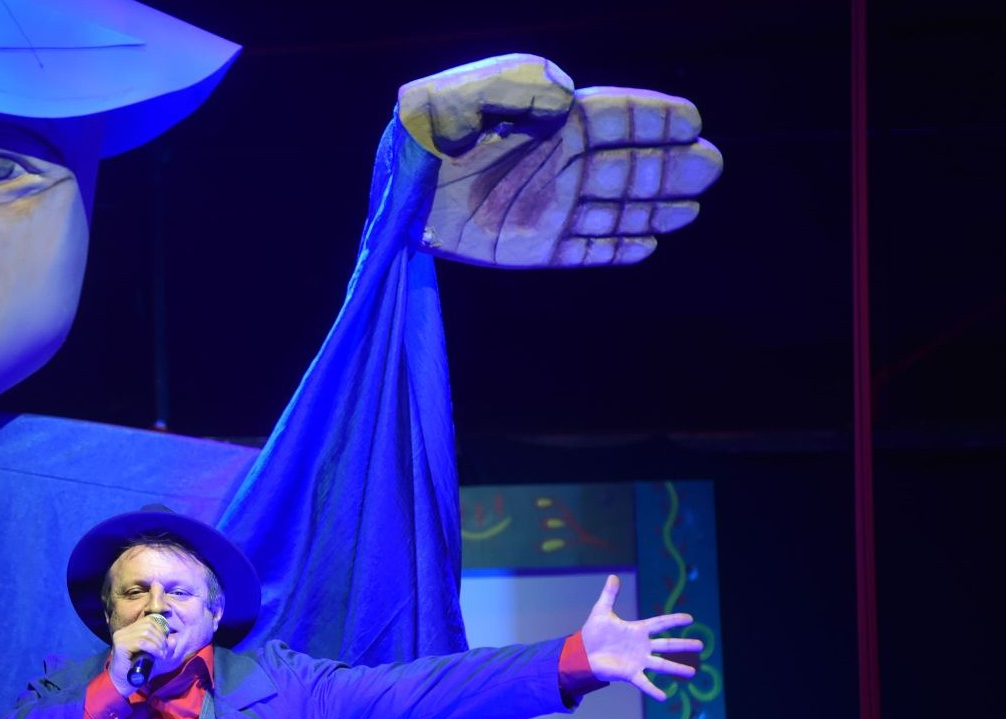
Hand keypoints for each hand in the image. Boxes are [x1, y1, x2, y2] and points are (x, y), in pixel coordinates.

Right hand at [107, 616, 175, 696]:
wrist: (124, 683)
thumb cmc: (139, 670)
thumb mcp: (154, 655)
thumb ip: (163, 646)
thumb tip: (174, 637)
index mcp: (129, 631)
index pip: (149, 619)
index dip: (161, 628)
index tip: (167, 640)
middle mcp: (123, 631)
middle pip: (148, 624)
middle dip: (161, 637)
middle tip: (165, 649)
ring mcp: (120, 637)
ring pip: (146, 632)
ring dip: (158, 643)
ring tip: (163, 654)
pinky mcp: (120, 646)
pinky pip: (141, 642)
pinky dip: (154, 648)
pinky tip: (159, 655)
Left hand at [398, 54, 722, 266]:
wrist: (389, 188)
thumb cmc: (422, 129)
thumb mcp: (464, 92)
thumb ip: (518, 86)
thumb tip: (566, 101)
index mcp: (548, 122)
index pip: (616, 118)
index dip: (656, 120)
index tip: (693, 122)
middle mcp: (555, 165)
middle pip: (628, 166)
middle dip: (669, 166)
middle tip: (710, 168)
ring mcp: (544, 208)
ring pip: (613, 210)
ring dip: (653, 210)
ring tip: (692, 209)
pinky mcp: (527, 248)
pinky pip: (581, 250)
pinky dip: (613, 250)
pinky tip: (647, 247)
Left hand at [579, 575, 701, 700]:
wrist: (581, 652)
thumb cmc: (593, 633)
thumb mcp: (601, 611)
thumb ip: (609, 595)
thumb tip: (613, 576)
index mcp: (637, 630)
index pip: (660, 623)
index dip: (674, 620)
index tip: (690, 618)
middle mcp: (642, 646)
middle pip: (667, 645)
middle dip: (684, 645)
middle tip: (701, 645)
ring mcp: (638, 660)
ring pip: (661, 665)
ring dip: (677, 669)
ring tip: (693, 673)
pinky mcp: (629, 673)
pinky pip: (644, 682)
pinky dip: (653, 689)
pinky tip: (664, 696)